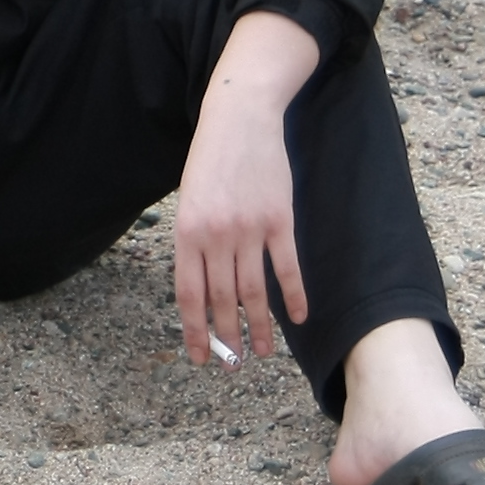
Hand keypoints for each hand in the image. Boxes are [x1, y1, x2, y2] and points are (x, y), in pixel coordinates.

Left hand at [174, 8, 319, 368]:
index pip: (189, 294)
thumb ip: (194, 244)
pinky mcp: (281, 221)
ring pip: (255, 291)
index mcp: (187, 231)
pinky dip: (293, 296)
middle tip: (233, 366)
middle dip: (226, 338)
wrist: (239, 118)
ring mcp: (250, 229)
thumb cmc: (208, 161)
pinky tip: (297, 319)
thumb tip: (204, 290)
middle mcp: (216, 235)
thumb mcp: (188, 201)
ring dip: (258, 327)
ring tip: (261, 354)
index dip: (195, 330)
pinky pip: (287, 268)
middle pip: (222, 299)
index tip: (201, 357)